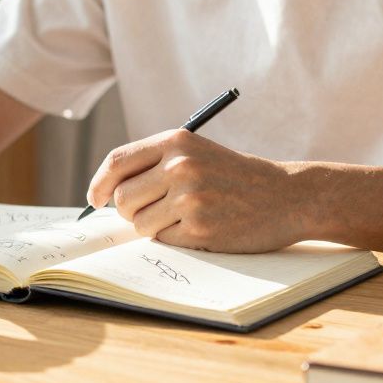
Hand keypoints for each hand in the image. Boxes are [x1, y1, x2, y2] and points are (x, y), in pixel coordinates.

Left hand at [86, 129, 307, 252]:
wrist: (287, 195)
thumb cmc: (234, 176)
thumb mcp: (195, 153)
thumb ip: (153, 164)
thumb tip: (107, 193)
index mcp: (175, 141)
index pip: (116, 162)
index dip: (99, 184)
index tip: (95, 199)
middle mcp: (180, 166)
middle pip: (122, 198)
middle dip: (128, 211)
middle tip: (149, 212)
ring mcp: (191, 198)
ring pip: (140, 224)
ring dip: (152, 227)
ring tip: (182, 217)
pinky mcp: (202, 228)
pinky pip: (165, 240)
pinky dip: (176, 238)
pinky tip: (201, 226)